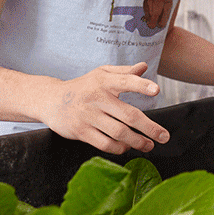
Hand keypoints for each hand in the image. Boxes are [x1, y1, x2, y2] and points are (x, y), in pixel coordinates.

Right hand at [40, 62, 169, 154]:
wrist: (50, 100)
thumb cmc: (82, 86)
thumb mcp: (101, 73)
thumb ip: (124, 72)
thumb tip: (144, 66)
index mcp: (104, 81)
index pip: (126, 81)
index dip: (141, 85)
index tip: (156, 90)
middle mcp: (97, 98)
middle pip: (128, 115)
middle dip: (149, 127)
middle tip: (163, 136)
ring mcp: (88, 116)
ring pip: (118, 132)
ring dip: (137, 141)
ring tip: (148, 145)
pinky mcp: (80, 131)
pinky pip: (104, 143)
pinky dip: (119, 148)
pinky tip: (127, 147)